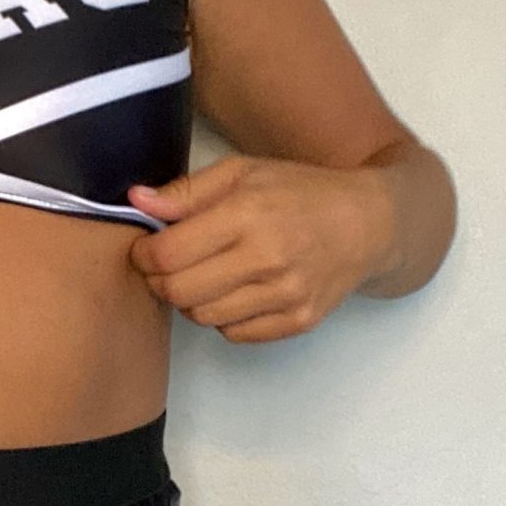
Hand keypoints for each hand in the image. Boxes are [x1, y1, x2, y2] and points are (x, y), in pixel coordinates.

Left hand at [126, 154, 389, 342]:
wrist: (368, 223)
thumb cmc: (300, 192)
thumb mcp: (243, 172)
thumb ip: (187, 191)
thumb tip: (136, 200)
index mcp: (248, 213)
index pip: (169, 254)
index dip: (145, 255)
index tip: (146, 248)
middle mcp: (268, 258)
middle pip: (180, 292)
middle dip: (160, 281)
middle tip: (167, 267)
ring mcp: (286, 294)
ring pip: (203, 317)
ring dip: (191, 300)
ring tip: (204, 275)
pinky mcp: (299, 321)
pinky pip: (234, 333)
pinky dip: (224, 316)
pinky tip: (236, 291)